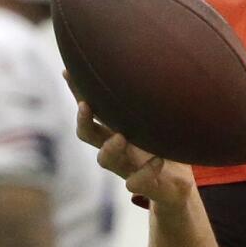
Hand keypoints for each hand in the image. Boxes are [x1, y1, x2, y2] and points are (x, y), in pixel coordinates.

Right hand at [66, 72, 196, 207]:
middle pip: (89, 134)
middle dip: (83, 120)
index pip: (92, 108)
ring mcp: (128, 167)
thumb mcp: (161, 120)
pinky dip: (146, 171)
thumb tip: (153, 60)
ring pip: (106, 160)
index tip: (67, 71)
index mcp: (117, 128)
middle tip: (86, 106)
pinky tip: (159, 160)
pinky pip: (137, 182)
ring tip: (120, 136)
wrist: (178, 186)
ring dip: (110, 148)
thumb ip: (155, 99)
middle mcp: (117, 147)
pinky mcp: (145, 185)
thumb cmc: (168, 148)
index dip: (78, 91)